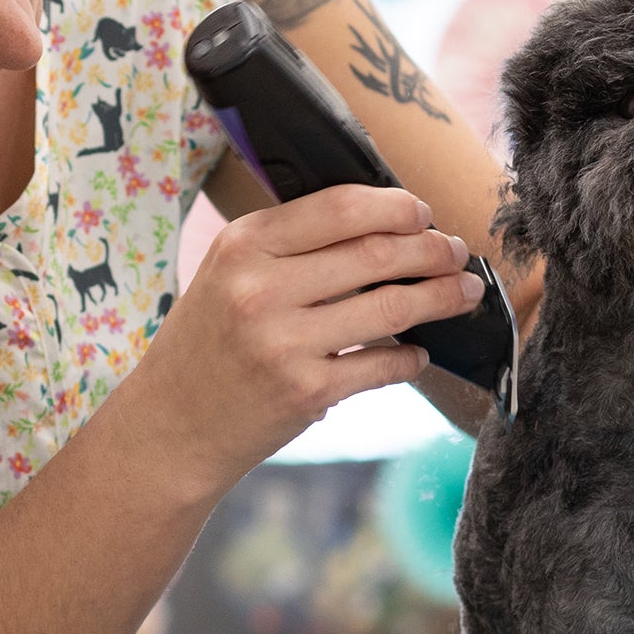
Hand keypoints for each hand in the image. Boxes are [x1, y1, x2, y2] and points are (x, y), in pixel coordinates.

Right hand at [120, 184, 481, 499]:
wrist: (169, 427)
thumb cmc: (208, 345)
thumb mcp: (227, 276)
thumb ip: (290, 247)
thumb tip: (385, 226)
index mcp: (242, 245)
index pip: (340, 208)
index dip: (396, 206)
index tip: (423, 213)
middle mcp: (260, 290)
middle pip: (376, 253)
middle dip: (431, 249)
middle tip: (456, 251)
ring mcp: (284, 344)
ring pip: (391, 306)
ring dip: (441, 296)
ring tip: (463, 292)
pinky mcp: (307, 392)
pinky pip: (383, 364)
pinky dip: (412, 357)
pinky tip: (418, 352)